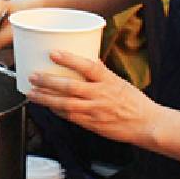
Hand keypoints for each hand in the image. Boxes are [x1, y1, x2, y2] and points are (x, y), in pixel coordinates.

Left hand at [25, 50, 163, 146]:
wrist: (147, 125)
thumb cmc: (134, 101)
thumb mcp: (119, 81)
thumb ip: (101, 71)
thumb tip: (87, 56)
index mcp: (109, 81)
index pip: (88, 66)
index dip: (70, 59)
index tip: (54, 53)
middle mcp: (101, 95)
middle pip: (70, 87)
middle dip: (48, 81)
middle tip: (33, 75)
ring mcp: (95, 111)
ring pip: (65, 104)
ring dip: (46, 98)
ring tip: (32, 92)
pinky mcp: (92, 124)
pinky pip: (70, 117)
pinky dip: (57, 111)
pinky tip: (47, 105)